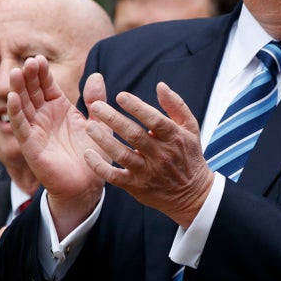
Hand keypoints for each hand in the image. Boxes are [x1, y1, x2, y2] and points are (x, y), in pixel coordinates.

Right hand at [7, 56, 105, 233]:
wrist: (87, 184)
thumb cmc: (91, 154)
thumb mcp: (97, 124)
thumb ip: (96, 101)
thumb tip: (97, 75)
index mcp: (59, 108)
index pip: (46, 85)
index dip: (42, 73)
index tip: (39, 58)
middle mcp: (44, 116)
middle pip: (32, 91)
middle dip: (28, 76)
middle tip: (27, 62)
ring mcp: (35, 129)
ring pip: (22, 105)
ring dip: (17, 89)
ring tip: (15, 72)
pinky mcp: (30, 145)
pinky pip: (20, 126)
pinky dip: (15, 112)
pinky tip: (12, 98)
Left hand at [80, 83, 213, 227]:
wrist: (192, 195)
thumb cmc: (188, 155)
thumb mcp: (190, 128)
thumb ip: (176, 105)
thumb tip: (160, 85)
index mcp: (174, 138)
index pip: (155, 120)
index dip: (137, 108)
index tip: (120, 96)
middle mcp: (161, 155)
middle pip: (135, 136)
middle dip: (114, 120)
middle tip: (96, 106)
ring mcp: (148, 172)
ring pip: (123, 155)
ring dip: (105, 141)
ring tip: (89, 127)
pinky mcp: (137, 187)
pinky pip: (115, 177)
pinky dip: (100, 167)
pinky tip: (88, 154)